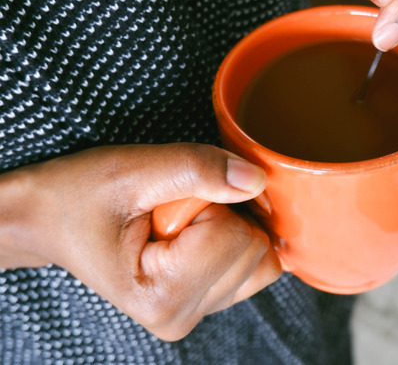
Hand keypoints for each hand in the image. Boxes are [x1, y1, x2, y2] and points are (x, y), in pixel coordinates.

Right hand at [0, 144, 280, 340]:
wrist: (46, 220)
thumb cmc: (76, 197)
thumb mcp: (130, 170)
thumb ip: (196, 170)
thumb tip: (256, 180)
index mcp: (159, 295)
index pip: (232, 235)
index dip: (206, 201)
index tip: (165, 202)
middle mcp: (180, 315)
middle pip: (254, 248)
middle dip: (221, 214)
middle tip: (169, 212)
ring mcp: (196, 312)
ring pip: (262, 258)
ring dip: (230, 225)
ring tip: (178, 223)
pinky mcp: (207, 302)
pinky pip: (256, 264)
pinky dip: (235, 237)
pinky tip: (195, 232)